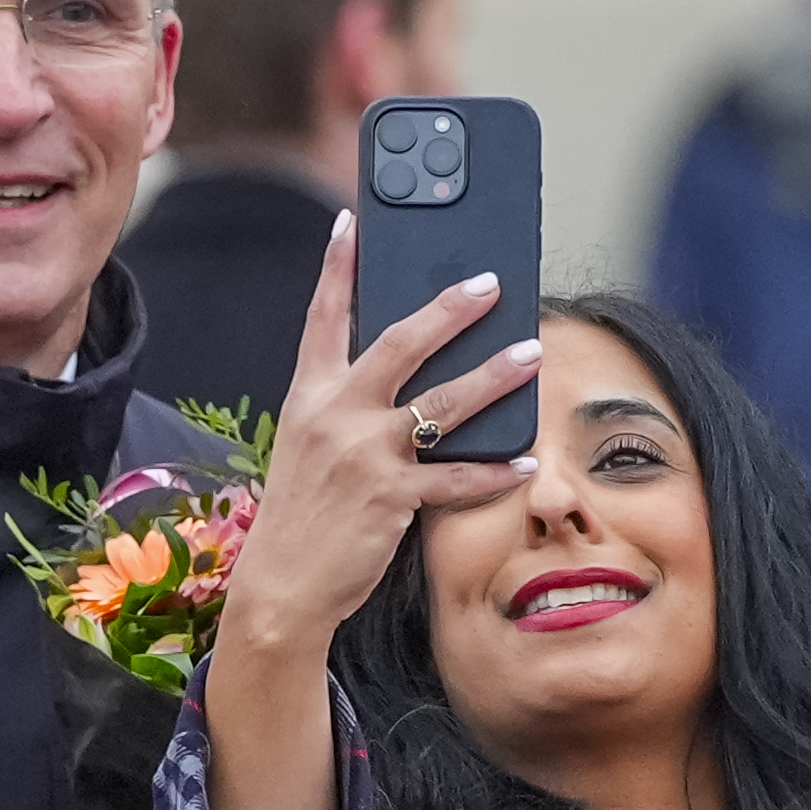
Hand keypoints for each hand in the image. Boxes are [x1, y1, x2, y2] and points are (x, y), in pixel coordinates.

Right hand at [217, 210, 541, 650]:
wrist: (281, 587)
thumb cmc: (301, 517)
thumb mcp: (309, 448)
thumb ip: (346, 409)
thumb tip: (402, 381)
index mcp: (309, 396)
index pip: (323, 317)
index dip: (337, 267)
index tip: (352, 222)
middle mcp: (334, 415)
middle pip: (398, 343)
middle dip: (448, 308)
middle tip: (489, 283)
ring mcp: (363, 455)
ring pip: (441, 403)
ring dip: (492, 376)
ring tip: (530, 354)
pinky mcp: (391, 497)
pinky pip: (455, 477)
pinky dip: (493, 470)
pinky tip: (522, 461)